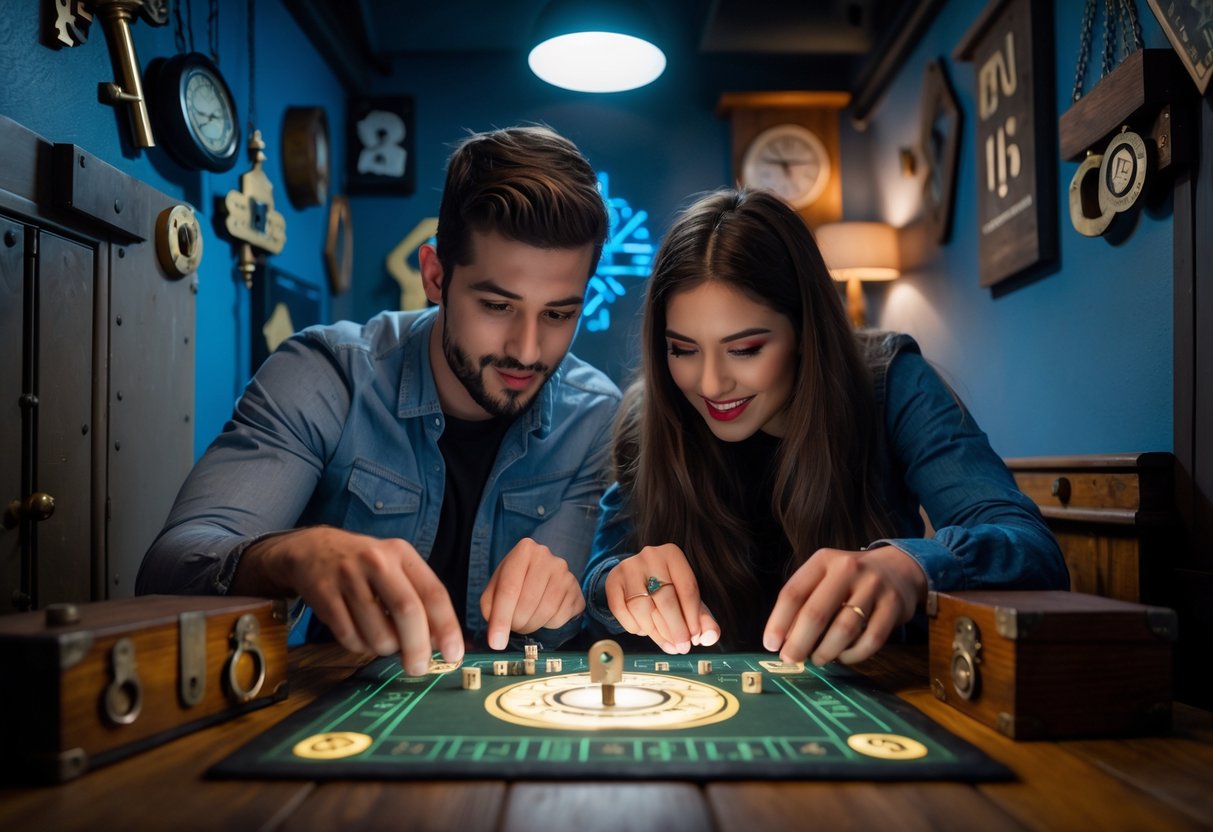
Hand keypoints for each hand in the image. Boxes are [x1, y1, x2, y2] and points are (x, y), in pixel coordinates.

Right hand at [232, 526, 463, 675]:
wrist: (313, 549)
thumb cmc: (366, 565)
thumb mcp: (396, 568)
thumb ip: (419, 598)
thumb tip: (440, 642)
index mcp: (402, 554)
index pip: (434, 593)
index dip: (447, 627)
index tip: (453, 654)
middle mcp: (377, 562)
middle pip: (407, 612)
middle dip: (417, 647)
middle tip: (419, 668)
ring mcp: (348, 577)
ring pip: (377, 632)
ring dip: (385, 649)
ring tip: (383, 639)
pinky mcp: (324, 595)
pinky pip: (350, 638)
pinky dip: (360, 646)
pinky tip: (360, 633)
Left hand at [480, 538, 584, 649]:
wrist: (543, 576)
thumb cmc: (516, 582)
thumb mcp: (496, 588)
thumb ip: (490, 608)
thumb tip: (496, 637)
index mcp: (524, 550)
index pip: (509, 588)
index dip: (501, 618)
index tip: (496, 642)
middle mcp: (548, 557)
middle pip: (528, 602)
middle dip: (517, 623)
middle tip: (513, 627)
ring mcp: (565, 573)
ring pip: (546, 611)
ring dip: (532, 625)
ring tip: (526, 623)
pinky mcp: (577, 590)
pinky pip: (561, 617)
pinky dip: (548, 625)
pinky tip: (543, 617)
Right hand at [604, 543, 718, 652]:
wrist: (636, 575)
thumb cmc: (667, 587)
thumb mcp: (687, 597)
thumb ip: (703, 617)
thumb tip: (711, 636)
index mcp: (673, 554)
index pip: (687, 589)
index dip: (693, 618)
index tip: (695, 638)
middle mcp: (649, 556)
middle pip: (665, 599)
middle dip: (675, 628)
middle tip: (682, 647)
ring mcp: (628, 568)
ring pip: (641, 608)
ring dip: (655, 632)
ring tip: (665, 641)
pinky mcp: (612, 581)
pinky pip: (621, 611)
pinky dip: (634, 626)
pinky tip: (644, 630)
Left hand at [763, 545, 926, 665]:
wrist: (899, 568)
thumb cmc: (850, 579)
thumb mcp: (825, 577)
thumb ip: (804, 602)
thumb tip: (783, 641)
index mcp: (823, 561)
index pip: (793, 593)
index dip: (778, 621)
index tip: (771, 644)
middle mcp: (848, 569)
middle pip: (816, 612)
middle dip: (799, 642)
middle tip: (791, 659)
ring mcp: (873, 587)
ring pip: (844, 629)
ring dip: (826, 651)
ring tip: (818, 660)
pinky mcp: (894, 606)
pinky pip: (871, 639)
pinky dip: (854, 655)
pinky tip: (844, 657)